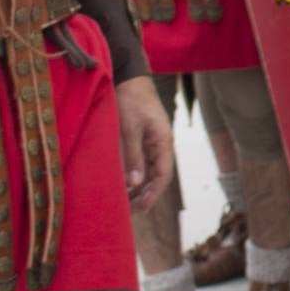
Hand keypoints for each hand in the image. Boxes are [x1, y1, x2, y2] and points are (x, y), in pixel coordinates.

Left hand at [114, 75, 173, 212]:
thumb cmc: (130, 102)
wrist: (129, 78)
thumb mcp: (129, 129)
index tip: (141, 208)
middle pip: (159, 176)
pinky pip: (143, 162)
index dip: (153, 194)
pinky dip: (137, 175)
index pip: (163, 175)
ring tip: (127, 203)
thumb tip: (135, 183)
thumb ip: (133, 156)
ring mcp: (154, 141)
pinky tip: (126, 184)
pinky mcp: (144, 139)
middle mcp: (161, 144)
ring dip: (142, 187)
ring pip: (151, 171)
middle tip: (130, 212)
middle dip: (147, 195)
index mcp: (163, 141)